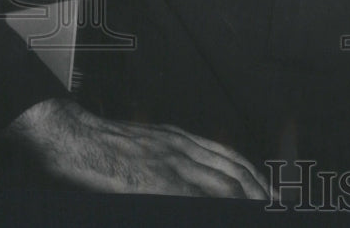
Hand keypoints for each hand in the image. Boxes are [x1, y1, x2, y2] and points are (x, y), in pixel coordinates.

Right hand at [3, 98, 271, 198]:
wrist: (73, 137)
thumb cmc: (104, 145)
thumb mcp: (148, 144)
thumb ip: (173, 156)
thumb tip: (192, 178)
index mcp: (181, 140)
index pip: (230, 157)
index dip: (254, 174)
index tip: (268, 189)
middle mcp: (183, 149)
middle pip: (233, 171)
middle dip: (259, 189)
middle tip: (275, 204)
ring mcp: (171, 164)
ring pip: (221, 183)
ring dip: (245, 198)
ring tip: (261, 209)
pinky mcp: (156, 180)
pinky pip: (193, 195)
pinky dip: (214, 205)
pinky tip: (227, 212)